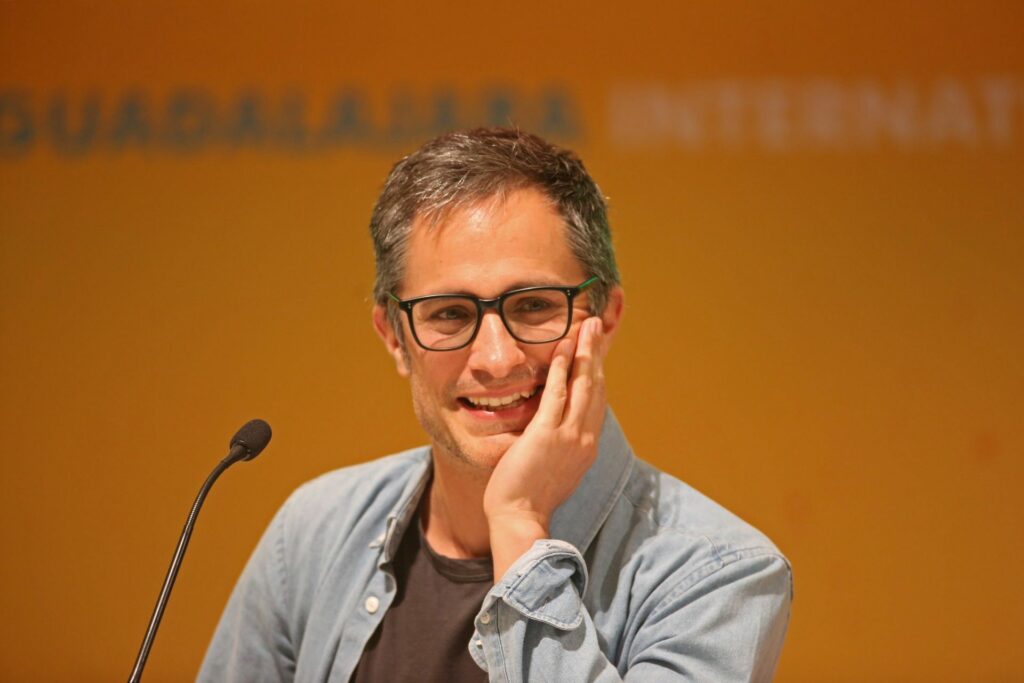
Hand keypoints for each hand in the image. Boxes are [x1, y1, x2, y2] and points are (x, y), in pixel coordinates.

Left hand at [483, 316, 607, 580]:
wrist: (521, 519)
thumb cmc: (530, 499)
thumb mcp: (556, 468)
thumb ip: (561, 446)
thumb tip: (557, 431)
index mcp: (586, 446)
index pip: (597, 400)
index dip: (598, 372)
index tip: (597, 350)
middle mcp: (584, 438)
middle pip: (596, 385)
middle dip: (596, 353)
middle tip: (596, 325)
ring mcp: (568, 435)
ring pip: (583, 384)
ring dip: (585, 352)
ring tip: (585, 326)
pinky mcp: (546, 434)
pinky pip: (556, 394)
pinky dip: (560, 369)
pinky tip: (562, 349)